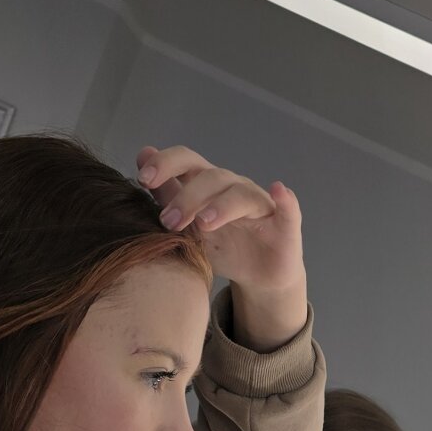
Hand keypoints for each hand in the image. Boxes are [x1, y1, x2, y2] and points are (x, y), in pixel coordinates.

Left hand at [136, 145, 306, 348]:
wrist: (259, 275)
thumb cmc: (224, 246)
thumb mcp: (189, 226)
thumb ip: (168, 195)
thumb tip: (142, 156)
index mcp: (207, 185)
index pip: (186, 162)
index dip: (166, 164)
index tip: (142, 179)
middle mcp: (233, 187)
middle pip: (210, 176)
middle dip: (187, 197)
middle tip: (168, 223)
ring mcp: (260, 203)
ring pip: (240, 193)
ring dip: (220, 205)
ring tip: (204, 225)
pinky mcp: (285, 225)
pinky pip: (289, 209)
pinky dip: (286, 199)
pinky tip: (280, 190)